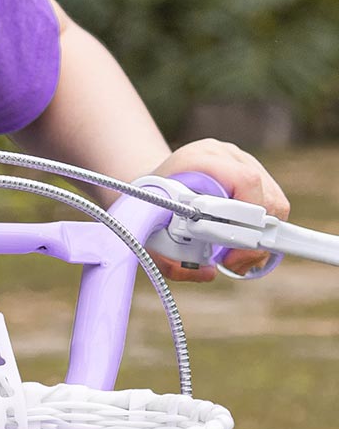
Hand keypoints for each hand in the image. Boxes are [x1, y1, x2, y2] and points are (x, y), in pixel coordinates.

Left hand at [148, 138, 289, 282]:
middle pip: (266, 196)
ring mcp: (242, 161)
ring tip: (236, 255)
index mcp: (199, 159)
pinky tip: (242, 244)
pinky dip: (264, 230)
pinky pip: (274, 205)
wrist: (152, 183)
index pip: (244, 181)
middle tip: (233, 259)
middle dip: (256, 236)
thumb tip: (208, 272)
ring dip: (263, 236)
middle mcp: (225, 155)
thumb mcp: (152, 229)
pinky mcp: (253, 173)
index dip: (246, 217)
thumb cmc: (153, 206)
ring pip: (275, 203)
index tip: (231, 249)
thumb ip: (170, 257)